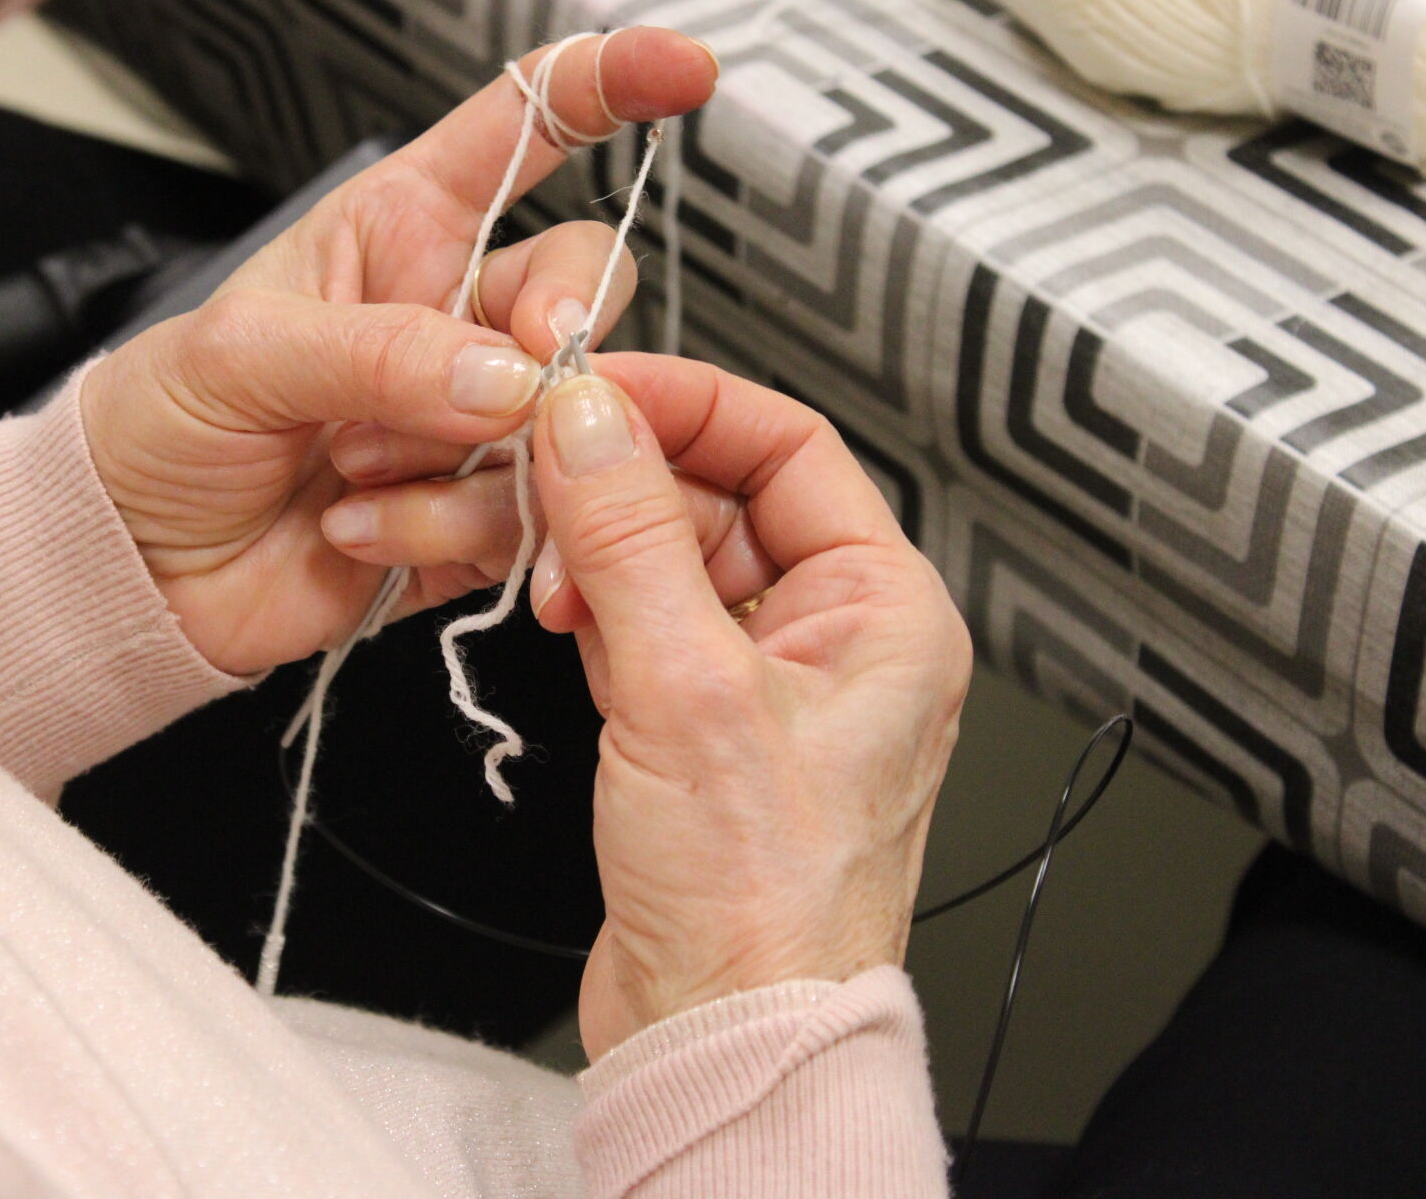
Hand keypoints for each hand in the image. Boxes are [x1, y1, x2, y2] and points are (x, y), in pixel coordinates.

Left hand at [80, 29, 716, 675]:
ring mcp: (473, 423)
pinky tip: (362, 532)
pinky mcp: (481, 518)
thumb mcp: (242, 356)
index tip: (678, 70)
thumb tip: (509, 377)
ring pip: (565, 418)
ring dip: (463, 461)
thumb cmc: (163, 426)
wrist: (135, 570)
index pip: (520, 133)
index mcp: (398, 232)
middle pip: (582, 287)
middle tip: (500, 382)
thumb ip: (381, 352)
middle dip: (557, 330)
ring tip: (353, 475)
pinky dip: (449, 534)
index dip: (602, 87)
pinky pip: (532, 519)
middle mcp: (452, 320)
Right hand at [334, 353, 970, 1057]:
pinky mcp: (705, 726)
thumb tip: (590, 416)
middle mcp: (837, 636)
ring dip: (598, 551)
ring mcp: (768, 682)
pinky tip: (555, 619)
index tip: (591, 387)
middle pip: (720, 496)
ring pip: (672, 558)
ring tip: (543, 575)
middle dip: (623, 486)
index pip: (788, 446)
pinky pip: (646, 623)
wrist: (724, 1037)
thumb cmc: (760, 906)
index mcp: (883, 609)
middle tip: (541, 479)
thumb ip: (630, 538)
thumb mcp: (685, 691)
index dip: (686, 402)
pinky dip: (594, 609)